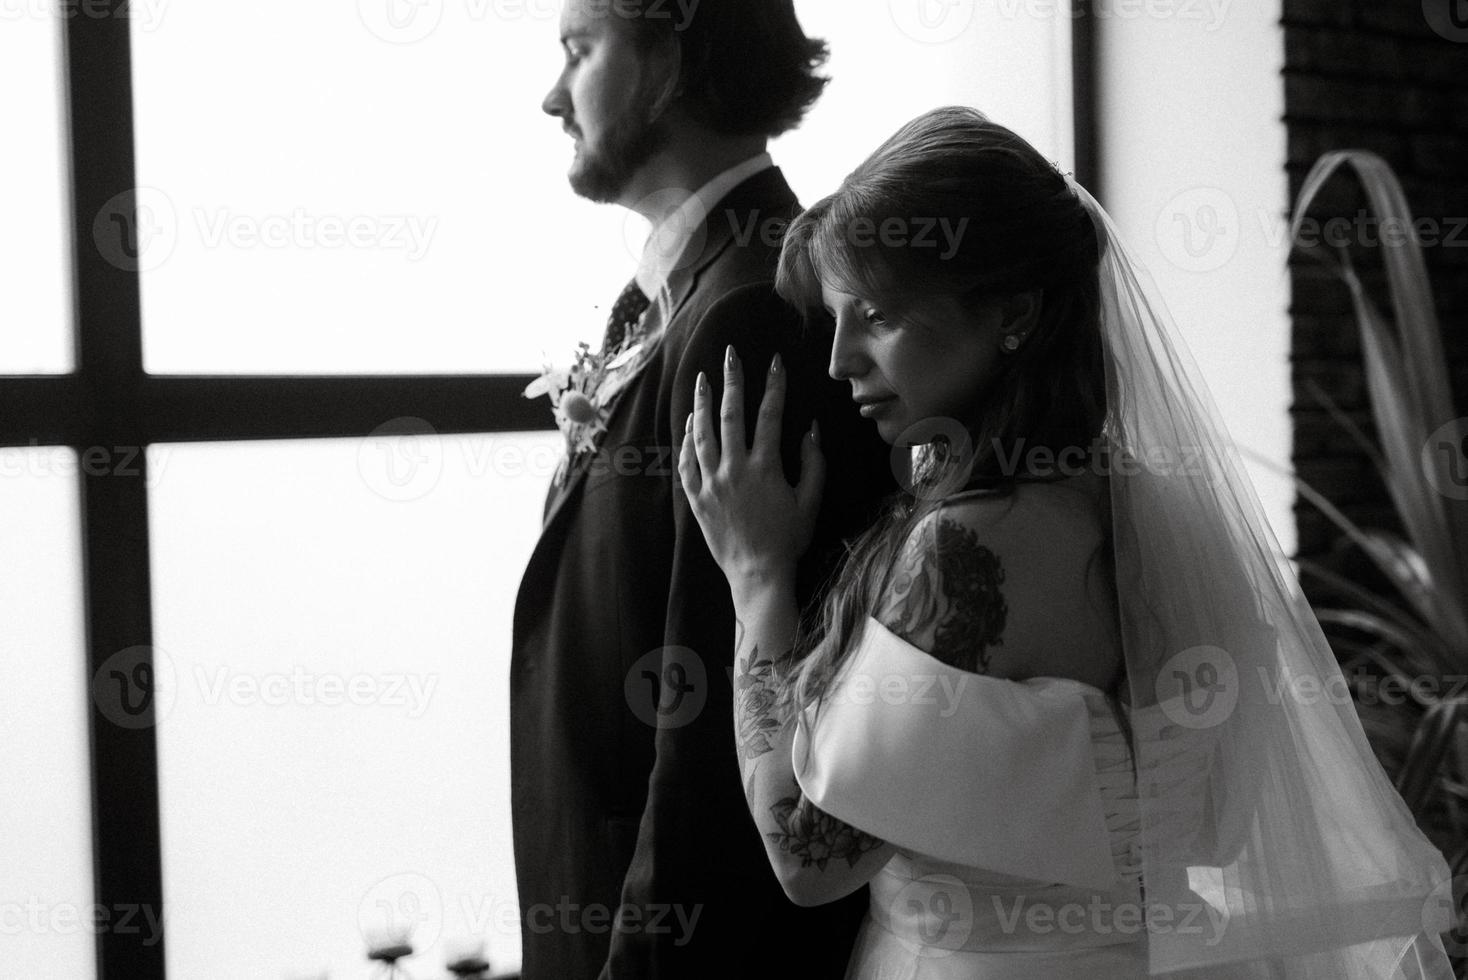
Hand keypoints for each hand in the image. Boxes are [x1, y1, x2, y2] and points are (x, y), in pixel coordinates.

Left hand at [679, 346, 824, 593]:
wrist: (757, 574)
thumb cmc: (788, 539)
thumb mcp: (810, 502)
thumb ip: (813, 463)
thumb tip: (810, 430)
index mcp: (765, 468)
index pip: (769, 415)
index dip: (774, 385)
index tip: (775, 361)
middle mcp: (734, 470)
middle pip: (730, 415)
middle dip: (731, 380)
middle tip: (729, 354)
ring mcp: (711, 483)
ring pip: (702, 434)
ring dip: (702, 403)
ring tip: (701, 379)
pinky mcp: (697, 498)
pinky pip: (687, 462)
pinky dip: (687, 440)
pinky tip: (691, 424)